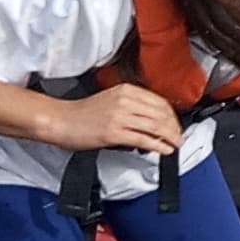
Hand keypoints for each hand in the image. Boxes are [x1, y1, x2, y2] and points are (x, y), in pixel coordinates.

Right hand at [65, 82, 183, 152]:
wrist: (61, 120)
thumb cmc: (82, 113)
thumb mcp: (111, 101)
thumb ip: (132, 106)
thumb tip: (152, 121)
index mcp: (126, 90)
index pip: (159, 102)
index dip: (172, 116)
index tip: (176, 125)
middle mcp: (125, 100)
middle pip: (161, 114)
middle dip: (174, 128)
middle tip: (179, 138)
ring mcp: (120, 116)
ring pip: (155, 126)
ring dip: (170, 137)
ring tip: (175, 145)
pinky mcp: (114, 132)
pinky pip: (143, 138)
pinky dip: (157, 145)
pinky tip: (164, 150)